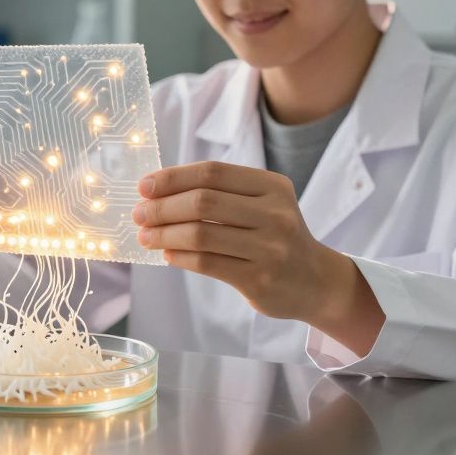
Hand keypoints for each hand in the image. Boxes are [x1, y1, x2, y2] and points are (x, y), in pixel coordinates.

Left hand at [134, 161, 382, 354]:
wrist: (315, 281)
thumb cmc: (274, 237)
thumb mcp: (261, 205)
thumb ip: (219, 194)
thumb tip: (157, 193)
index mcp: (272, 186)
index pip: (212, 173)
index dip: (173, 177)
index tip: (144, 187)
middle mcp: (275, 213)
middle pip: (204, 201)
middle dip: (163, 207)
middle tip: (139, 214)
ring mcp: (270, 248)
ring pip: (201, 234)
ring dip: (165, 234)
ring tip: (146, 236)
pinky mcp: (260, 278)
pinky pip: (207, 263)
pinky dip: (180, 257)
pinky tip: (167, 253)